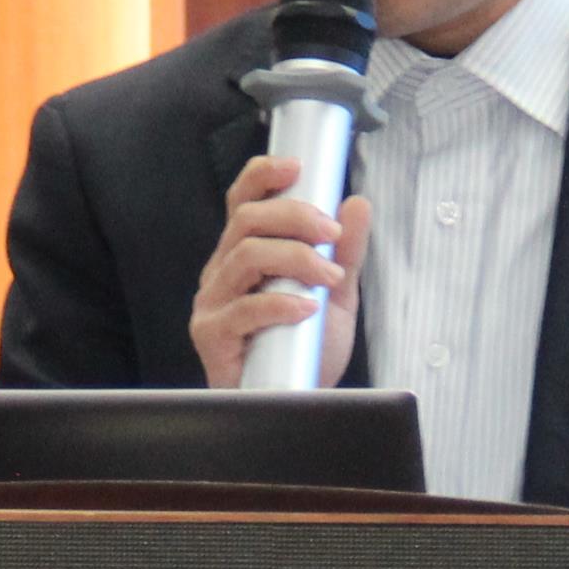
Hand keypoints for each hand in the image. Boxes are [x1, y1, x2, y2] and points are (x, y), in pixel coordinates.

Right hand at [189, 152, 369, 388]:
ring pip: (245, 256)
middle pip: (247, 220)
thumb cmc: (305, 348)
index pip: (242, 201)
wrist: (298, 401)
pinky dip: (280, 303)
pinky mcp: (211, 335)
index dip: (263, 175)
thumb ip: (346, 251)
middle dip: (295, 217)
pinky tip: (306, 309)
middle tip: (331, 234)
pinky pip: (243, 309)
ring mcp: (212, 303)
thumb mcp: (335, 293)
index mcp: (244, 253)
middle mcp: (222, 271)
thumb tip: (356, 204)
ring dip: (295, 258)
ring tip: (329, 276)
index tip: (298, 167)